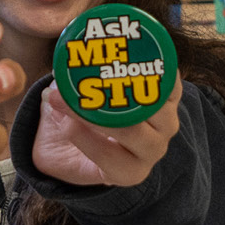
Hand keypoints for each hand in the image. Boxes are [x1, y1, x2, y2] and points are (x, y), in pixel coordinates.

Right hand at [30, 76, 183, 187]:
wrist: (114, 130)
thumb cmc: (85, 138)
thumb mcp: (67, 143)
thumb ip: (60, 124)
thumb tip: (53, 94)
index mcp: (126, 171)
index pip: (111, 160)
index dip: (88, 141)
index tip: (64, 123)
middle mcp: (151, 151)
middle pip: (133, 132)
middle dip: (100, 111)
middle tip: (73, 91)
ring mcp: (165, 127)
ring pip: (154, 109)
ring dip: (128, 86)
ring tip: (103, 67)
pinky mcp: (171, 103)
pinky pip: (172, 86)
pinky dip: (158, 70)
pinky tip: (139, 52)